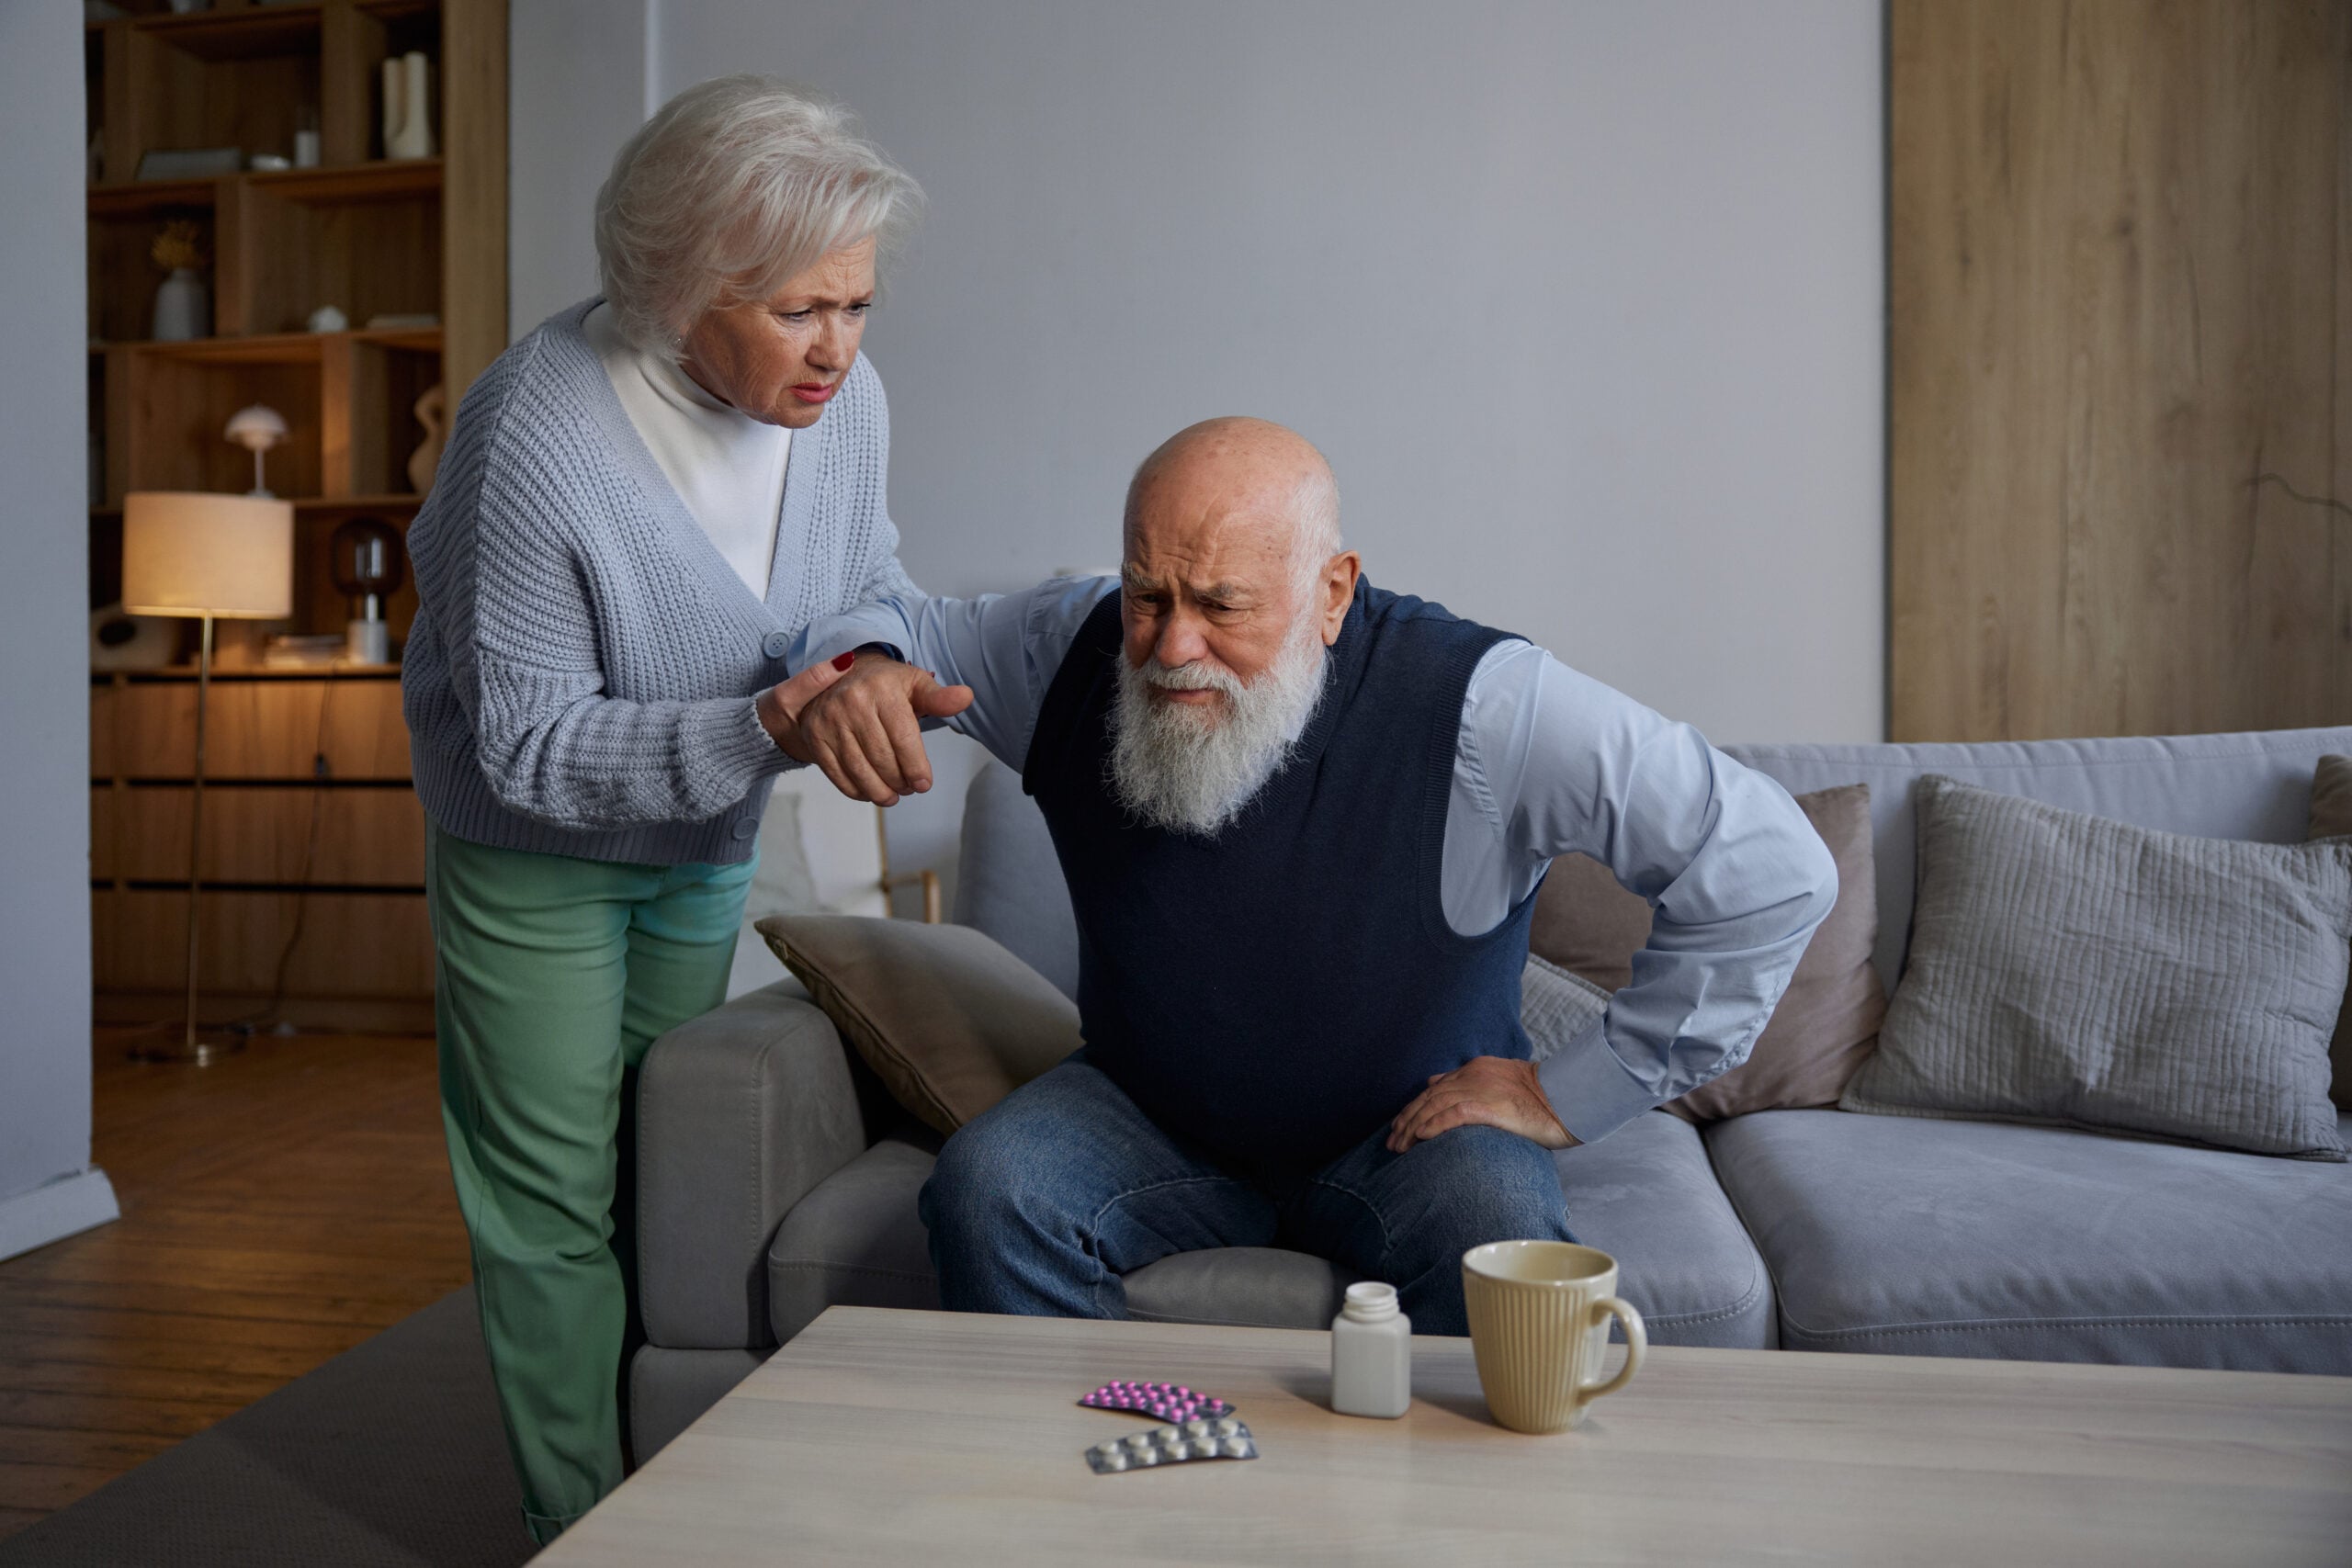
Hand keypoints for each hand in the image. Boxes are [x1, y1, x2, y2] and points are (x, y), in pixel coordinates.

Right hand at [762, 651, 972, 805]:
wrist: (839, 675)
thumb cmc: (883, 684)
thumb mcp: (913, 683)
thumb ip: (939, 697)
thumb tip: (966, 697)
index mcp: (882, 689)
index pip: (904, 738)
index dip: (916, 767)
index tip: (924, 784)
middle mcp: (852, 703)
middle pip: (882, 758)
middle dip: (899, 781)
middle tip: (908, 789)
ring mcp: (830, 721)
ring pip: (859, 770)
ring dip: (879, 791)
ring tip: (892, 796)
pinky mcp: (815, 737)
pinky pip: (837, 773)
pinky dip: (855, 790)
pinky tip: (869, 792)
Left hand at [1386, 1056, 1577, 1153]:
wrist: (1568, 1098)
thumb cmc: (1540, 1098)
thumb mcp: (1500, 1082)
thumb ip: (1470, 1083)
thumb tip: (1435, 1084)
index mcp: (1475, 1069)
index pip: (1434, 1089)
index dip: (1414, 1108)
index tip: (1400, 1125)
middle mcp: (1473, 1075)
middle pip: (1428, 1098)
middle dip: (1406, 1120)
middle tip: (1392, 1142)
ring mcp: (1481, 1089)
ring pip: (1435, 1106)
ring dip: (1413, 1127)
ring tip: (1400, 1147)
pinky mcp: (1490, 1106)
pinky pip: (1453, 1115)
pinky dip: (1433, 1125)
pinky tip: (1420, 1137)